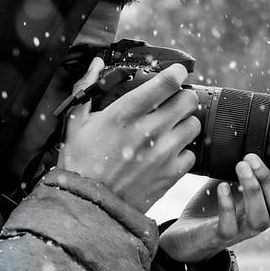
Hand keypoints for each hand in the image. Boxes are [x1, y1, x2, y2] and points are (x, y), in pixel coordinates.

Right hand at [58, 57, 200, 213]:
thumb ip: (86, 89)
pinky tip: (166, 153)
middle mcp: (149, 131)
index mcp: (125, 114)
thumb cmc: (80, 164)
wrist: (88, 205)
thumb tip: (95, 64)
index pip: (166, 82)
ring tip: (169, 129)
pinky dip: (182, 152)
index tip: (177, 72)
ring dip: (184, 123)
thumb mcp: (75, 123)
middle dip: (181, 97)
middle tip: (171, 103)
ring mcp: (163, 154)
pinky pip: (191, 154)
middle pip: (188, 100)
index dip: (177, 72)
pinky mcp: (170, 174)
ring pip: (193, 125)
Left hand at [159, 154, 269, 262]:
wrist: (185, 234)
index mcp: (265, 210)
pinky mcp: (219, 237)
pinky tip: (222, 186)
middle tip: (250, 158)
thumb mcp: (229, 184)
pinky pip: (229, 226)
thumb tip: (248, 143)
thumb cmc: (210, 207)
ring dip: (253, 190)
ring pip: (259, 219)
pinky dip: (227, 205)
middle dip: (269, 181)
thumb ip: (242, 170)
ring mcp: (240, 232)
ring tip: (240, 167)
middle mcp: (257, 222)